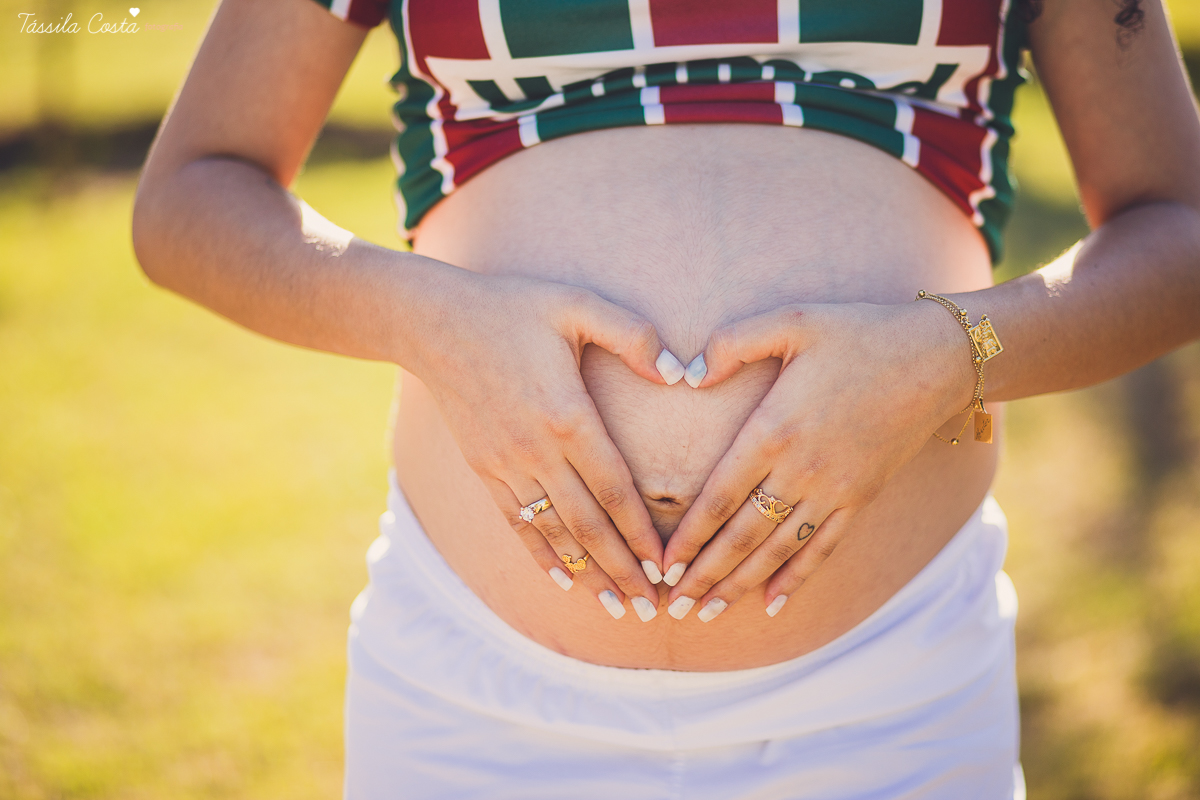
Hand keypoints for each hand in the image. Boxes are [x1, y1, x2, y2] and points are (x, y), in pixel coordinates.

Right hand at [403, 266, 685, 621]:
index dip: (642, 534)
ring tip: (617, 608)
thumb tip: (679, 372)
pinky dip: (542, 556)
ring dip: (588, 575)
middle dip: (622, 570)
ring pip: (554, 534)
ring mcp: (507, 465)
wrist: (434, 324)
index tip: (668, 567)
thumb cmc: (513, 308)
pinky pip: (518, 523)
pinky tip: (566, 582)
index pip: (615, 490)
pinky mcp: (485, 470)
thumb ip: (632, 335)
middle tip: (652, 608)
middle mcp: (536, 451)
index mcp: (568, 415)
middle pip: (588, 526)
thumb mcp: (576, 305)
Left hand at [661, 300, 975, 621]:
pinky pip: (822, 548)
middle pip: (742, 536)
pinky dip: (795, 578)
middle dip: (704, 574)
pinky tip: (773, 604)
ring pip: (777, 551)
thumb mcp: (791, 321)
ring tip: (706, 614)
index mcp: (774, 429)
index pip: (719, 496)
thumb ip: (733, 343)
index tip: (661, 564)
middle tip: (670, 607)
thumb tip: (690, 375)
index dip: (688, 535)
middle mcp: (801, 470)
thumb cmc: (857, 333)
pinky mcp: (860, 498)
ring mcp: (833, 490)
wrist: (937, 358)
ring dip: (739, 585)